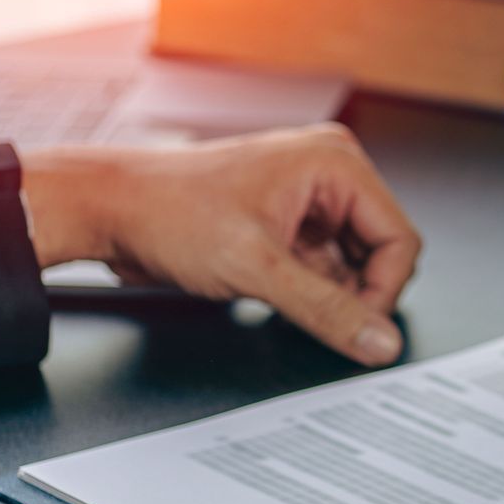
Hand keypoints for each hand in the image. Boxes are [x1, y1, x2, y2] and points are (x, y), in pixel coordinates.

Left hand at [20, 126, 420, 364]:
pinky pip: (325, 266)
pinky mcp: (288, 223)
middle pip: (381, 250)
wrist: (105, 211)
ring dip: (330, 292)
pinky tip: (275, 292)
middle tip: (320, 314)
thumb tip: (379, 341)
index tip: (360, 326)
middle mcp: (327, 174)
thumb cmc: (165, 211)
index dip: (385, 288)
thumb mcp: (257, 269)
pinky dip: (311, 290)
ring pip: (354, 263)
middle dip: (357, 290)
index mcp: (334, 163)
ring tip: (281, 294)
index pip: (399, 237)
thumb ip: (328, 310)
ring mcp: (308, 200)